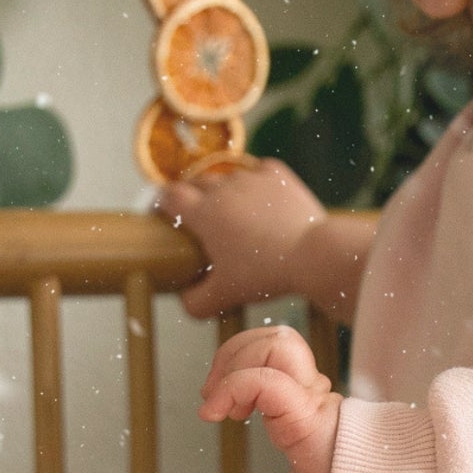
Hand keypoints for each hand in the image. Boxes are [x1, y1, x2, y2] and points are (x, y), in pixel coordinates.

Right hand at [161, 159, 329, 321]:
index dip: (161, 202)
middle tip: (195, 212)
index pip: (170, 196)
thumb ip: (195, 302)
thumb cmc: (264, 273)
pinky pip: (259, 170)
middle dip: (190, 194)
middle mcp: (223, 188)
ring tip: (231, 208)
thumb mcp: (224, 295)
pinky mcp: (278, 176)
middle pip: (196, 181)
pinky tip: (260, 195)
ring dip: (224, 188)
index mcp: (204, 213)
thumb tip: (184, 300)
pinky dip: (256, 180)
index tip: (161, 210)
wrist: (310, 254)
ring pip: (228, 176)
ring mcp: (252, 178)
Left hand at [195, 323, 341, 472]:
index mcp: (312, 411)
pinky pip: (267, 381)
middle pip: (277, 339)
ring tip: (216, 402)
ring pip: (277, 345)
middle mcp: (317, 399)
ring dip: (233, 363)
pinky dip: (233, 388)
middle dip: (232, 355)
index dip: (238, 365)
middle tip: (210, 395)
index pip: (278, 354)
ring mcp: (316, 405)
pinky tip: (216, 413)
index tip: (213, 408)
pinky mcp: (311, 419)